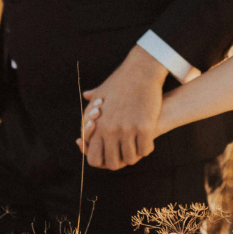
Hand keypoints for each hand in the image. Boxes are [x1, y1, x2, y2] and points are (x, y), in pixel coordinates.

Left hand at [76, 45, 167, 169]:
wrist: (141, 70)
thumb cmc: (120, 80)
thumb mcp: (101, 92)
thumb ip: (91, 105)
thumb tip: (85, 97)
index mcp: (98, 126)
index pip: (94, 158)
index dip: (102, 161)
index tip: (109, 155)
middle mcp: (111, 131)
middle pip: (112, 163)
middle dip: (118, 161)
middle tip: (125, 153)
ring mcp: (128, 130)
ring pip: (130, 158)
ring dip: (134, 155)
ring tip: (137, 147)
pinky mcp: (145, 127)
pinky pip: (145, 150)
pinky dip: (146, 148)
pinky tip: (147, 141)